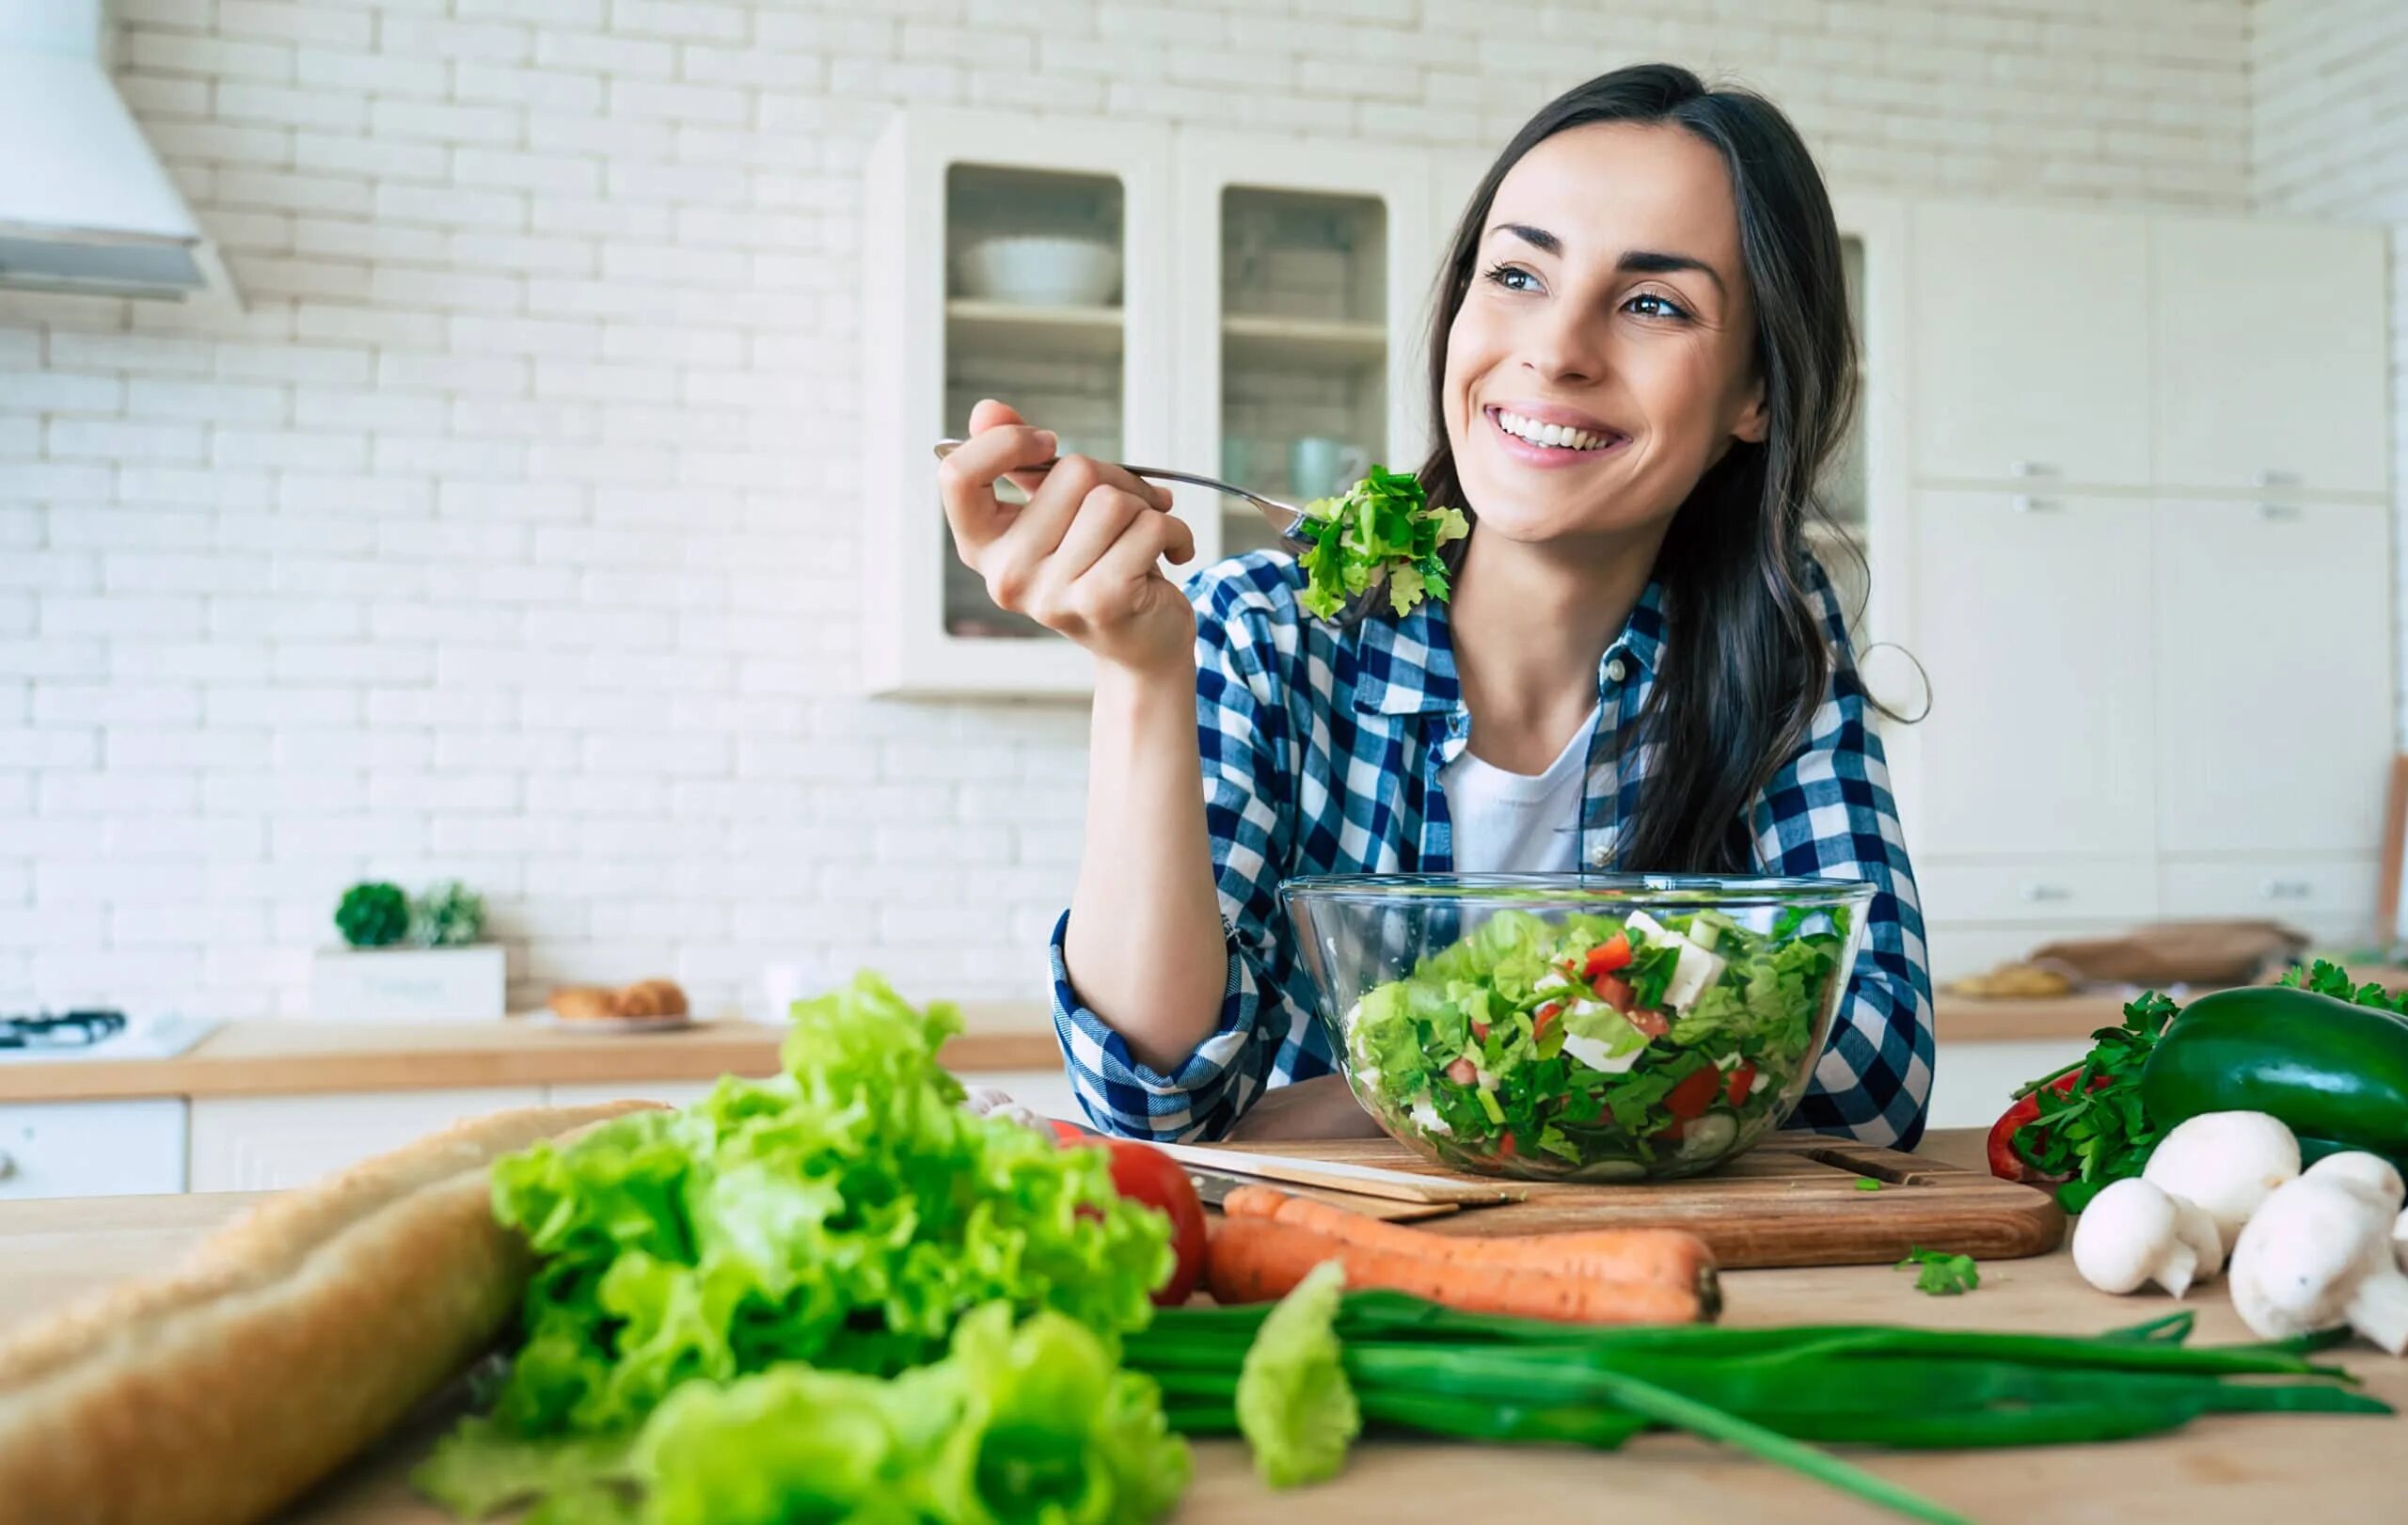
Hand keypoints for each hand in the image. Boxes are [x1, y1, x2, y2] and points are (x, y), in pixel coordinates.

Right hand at [936, 399, 1197, 676]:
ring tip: (1147, 535)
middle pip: (1070, 472)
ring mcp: (1050, 594)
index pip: (958, 476)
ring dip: (1148, 507)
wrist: (1141, 645)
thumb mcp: (1054, 512)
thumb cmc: (1098, 566)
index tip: (1046, 444)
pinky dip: (1175, 532)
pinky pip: (1149, 527)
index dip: (1006, 443)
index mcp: (983, 547)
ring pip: (1113, 499)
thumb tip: (987, 409)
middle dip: (1116, 478)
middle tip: (1129, 508)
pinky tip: (1172, 553)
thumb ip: (1018, 460)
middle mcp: (1005, 575)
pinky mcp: (1101, 601)